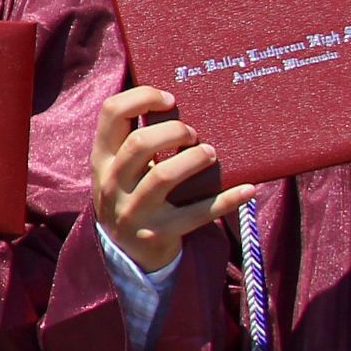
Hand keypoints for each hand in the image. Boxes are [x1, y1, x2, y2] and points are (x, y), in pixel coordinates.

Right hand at [92, 86, 254, 271]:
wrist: (127, 254)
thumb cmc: (132, 193)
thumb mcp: (121, 167)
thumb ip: (136, 139)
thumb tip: (179, 101)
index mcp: (103, 157)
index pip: (112, 112)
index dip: (142, 96)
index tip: (169, 99)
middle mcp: (112, 183)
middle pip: (140, 142)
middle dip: (173, 130)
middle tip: (192, 133)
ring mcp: (133, 211)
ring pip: (163, 176)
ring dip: (194, 159)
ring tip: (210, 154)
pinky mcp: (159, 234)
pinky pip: (197, 214)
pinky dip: (226, 200)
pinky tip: (248, 189)